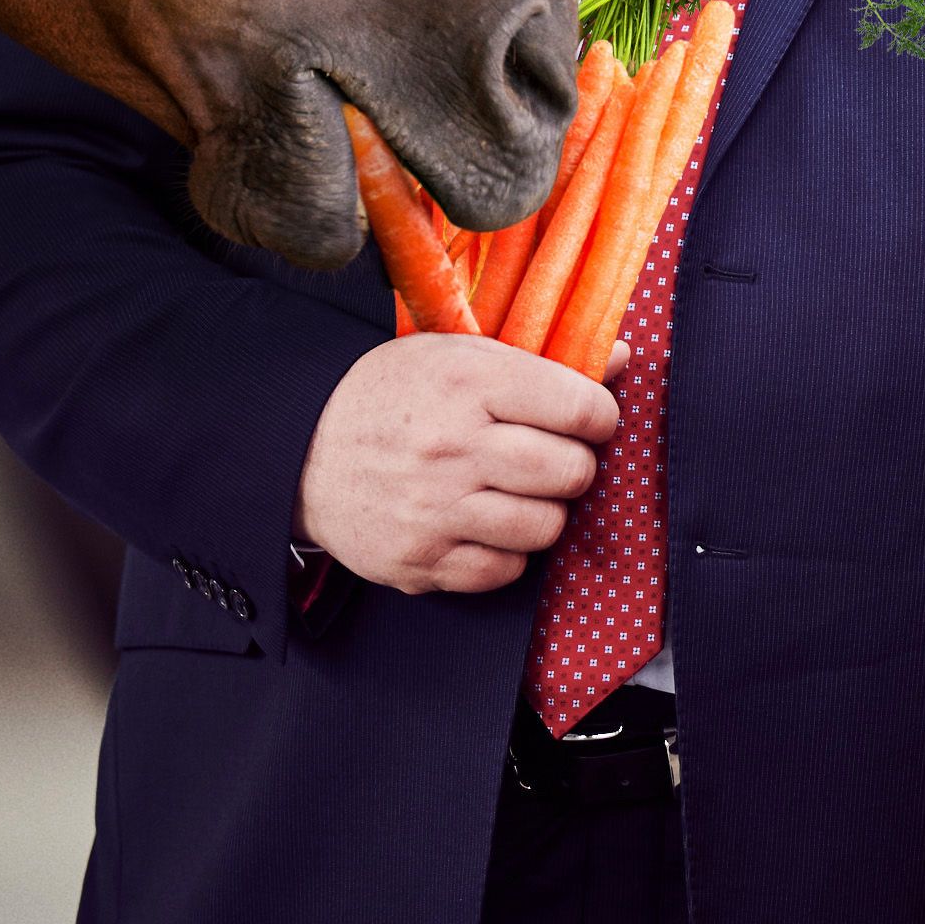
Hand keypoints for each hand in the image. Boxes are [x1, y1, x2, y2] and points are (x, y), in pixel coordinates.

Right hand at [296, 335, 617, 594]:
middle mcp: (453, 448)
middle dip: (575, 465)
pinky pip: (504, 571)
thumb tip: (622, 357)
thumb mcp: (458, 352)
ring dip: (544, 511)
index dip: (599, 416)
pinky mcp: (419, 562)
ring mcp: (434, 511)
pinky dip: (507, 552)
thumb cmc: (393, 396)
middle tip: (552, 457)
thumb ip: (542, 356)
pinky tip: (485, 523)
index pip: (581, 409)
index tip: (589, 420)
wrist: (301, 451)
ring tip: (518, 491)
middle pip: (571, 471)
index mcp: (468, 383)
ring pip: (546, 527)